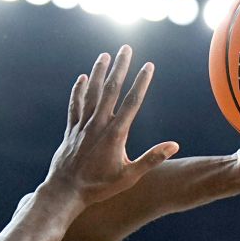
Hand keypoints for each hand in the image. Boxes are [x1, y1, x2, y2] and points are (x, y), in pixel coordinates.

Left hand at [44, 46, 178, 204]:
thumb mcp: (129, 177)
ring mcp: (83, 126)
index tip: (149, 65)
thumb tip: (174, 145)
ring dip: (98, 73)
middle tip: (126, 48)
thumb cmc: (99, 187)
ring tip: (104, 55)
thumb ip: (151, 159)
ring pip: (91, 93)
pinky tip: (82, 78)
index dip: (141, 82)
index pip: (132, 102)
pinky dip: (78, 91)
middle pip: (111, 90)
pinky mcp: (71, 130)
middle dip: (120, 67)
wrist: (65, 192)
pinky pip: (75, 106)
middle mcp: (98, 125)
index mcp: (115, 134)